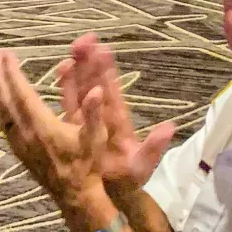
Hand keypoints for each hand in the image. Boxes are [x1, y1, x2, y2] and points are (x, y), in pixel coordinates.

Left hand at [0, 49, 105, 207]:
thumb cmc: (87, 164)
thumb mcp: (96, 137)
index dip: (12, 74)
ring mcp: (18, 142)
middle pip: (5, 99)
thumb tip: (97, 90)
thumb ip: (94, 113)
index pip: (23, 95)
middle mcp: (26, 133)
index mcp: (43, 127)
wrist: (74, 194)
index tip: (7, 55)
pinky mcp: (17, 149)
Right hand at [57, 34, 174, 195]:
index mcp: (119, 122)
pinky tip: (61, 68)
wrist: (112, 192)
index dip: (108, 73)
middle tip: (86, 38)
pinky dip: (66, 86)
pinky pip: (70, 103)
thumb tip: (170, 128)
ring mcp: (89, 118)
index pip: (113, 93)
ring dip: (79, 68)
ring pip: (83, 88)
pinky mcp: (77, 126)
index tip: (105, 50)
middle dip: (91, 62)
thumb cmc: (128, 178)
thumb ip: (153, 147)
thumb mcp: (142, 165)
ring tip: (74, 46)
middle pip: (96, 84)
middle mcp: (104, 115)